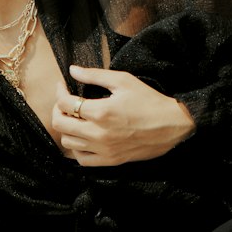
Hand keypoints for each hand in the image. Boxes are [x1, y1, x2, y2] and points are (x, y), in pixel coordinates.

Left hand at [52, 65, 194, 166]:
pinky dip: (77, 149)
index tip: (63, 86)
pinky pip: (82, 159)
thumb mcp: (123, 81)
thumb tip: (72, 70)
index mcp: (100, 112)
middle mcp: (98, 133)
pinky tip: (82, 138)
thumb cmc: (149, 100)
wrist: (173, 125)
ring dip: (66, 129)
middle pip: (60, 124)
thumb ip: (95, 75)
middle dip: (58, 110)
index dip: (60, 92)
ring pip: (68, 143)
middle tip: (65, 102)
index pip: (65, 103)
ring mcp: (104, 150)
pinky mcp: (110, 160)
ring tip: (74, 119)